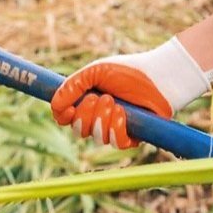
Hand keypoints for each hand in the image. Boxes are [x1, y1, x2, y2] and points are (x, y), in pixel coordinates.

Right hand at [50, 37, 212, 148]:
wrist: (158, 76)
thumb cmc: (127, 70)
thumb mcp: (95, 72)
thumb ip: (72, 86)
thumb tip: (54, 105)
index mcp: (88, 100)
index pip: (66, 117)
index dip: (63, 116)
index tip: (68, 109)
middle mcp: (99, 116)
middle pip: (78, 130)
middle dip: (85, 115)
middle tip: (98, 97)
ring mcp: (115, 127)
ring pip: (95, 137)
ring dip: (101, 119)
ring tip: (114, 101)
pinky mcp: (131, 137)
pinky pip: (115, 142)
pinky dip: (115, 128)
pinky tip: (123, 113)